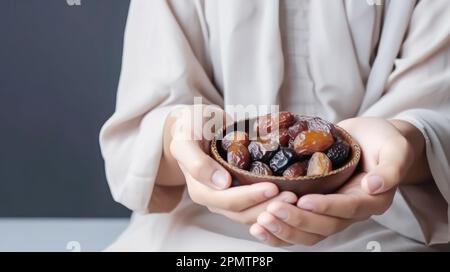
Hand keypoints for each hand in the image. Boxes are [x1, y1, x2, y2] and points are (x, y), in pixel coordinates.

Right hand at [170, 105, 297, 223]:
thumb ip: (197, 162)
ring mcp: (228, 197)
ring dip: (274, 208)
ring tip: (296, 197)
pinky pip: (258, 203)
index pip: (228, 200)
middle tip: (292, 196)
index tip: (273, 187)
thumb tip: (222, 183)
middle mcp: (214, 198)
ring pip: (253, 212)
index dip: (251, 196)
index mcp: (200, 190)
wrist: (195, 123)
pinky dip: (274, 202)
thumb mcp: (186, 138)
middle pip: (243, 212)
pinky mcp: (241, 191)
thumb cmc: (190, 126)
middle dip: (268, 206)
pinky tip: (291, 195)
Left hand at [250, 117, 414, 245]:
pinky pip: (298, 226)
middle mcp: (350, 211)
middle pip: (324, 226)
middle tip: (272, 210)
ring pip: (309, 232)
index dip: (325, 206)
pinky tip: (259, 226)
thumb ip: (391, 167)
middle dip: (297, 221)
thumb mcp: (395, 148)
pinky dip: (279, 230)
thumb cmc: (383, 140)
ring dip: (284, 229)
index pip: (347, 208)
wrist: (371, 139)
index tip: (302, 200)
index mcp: (371, 200)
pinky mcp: (316, 206)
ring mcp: (332, 211)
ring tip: (261, 221)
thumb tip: (375, 185)